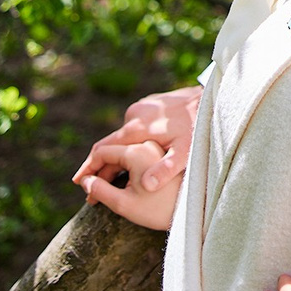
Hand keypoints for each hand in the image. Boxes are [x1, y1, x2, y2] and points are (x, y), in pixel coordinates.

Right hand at [71, 85, 199, 230]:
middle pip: (110, 144)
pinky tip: (130, 159)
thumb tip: (148, 185)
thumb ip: (167, 167)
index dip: (89, 168)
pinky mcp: (149, 105)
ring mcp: (141, 108)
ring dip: (115, 156)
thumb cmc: (200, 130)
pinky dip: (127, 144)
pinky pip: (132, 128)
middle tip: (93, 189)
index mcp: (136, 129)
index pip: (102, 149)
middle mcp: (134, 115)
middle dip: (100, 166)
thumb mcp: (186, 152)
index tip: (78, 183)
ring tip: (110, 178)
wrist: (213, 100)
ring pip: (122, 137)